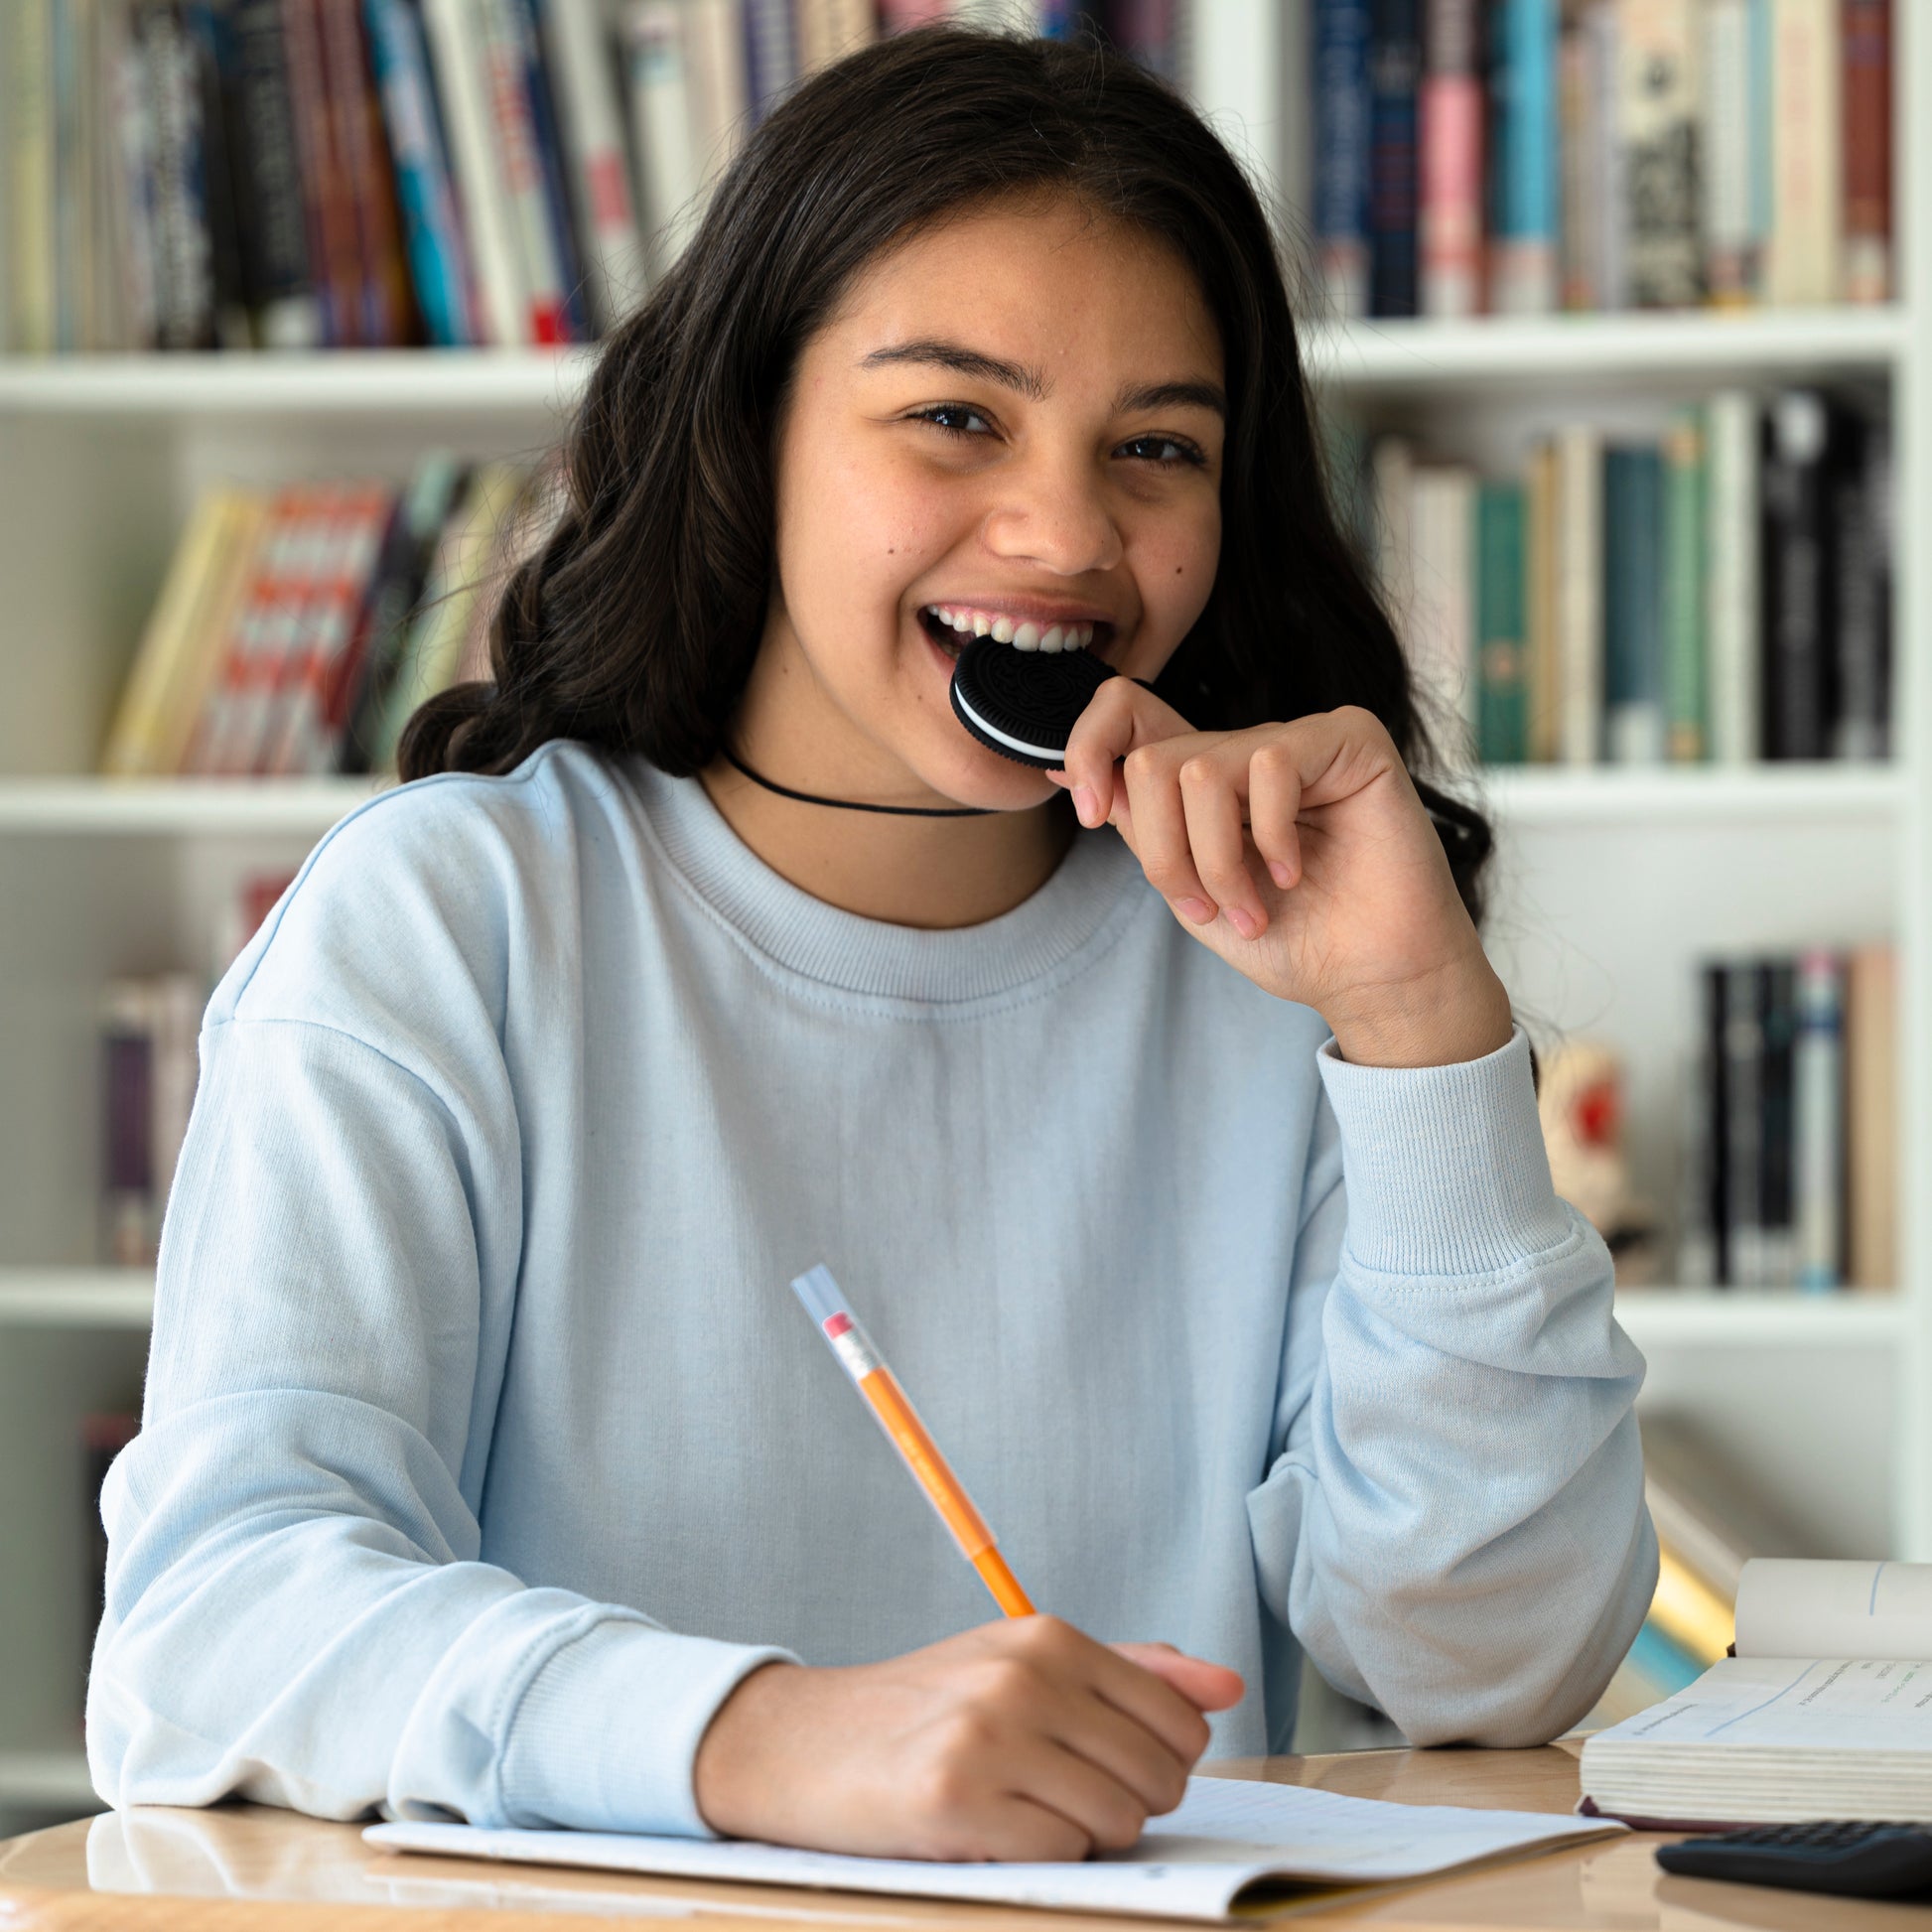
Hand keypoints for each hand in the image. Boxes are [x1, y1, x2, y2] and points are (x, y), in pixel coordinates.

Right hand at [692, 1616, 1243, 1860]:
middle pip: (1158, 1779)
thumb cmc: (925, 1709)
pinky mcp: (957, 1803)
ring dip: (1080, 1836)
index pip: (1180, 1723)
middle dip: (1122, 1803)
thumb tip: (1225, 1689)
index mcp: (1049, 1636)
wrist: (801, 1743)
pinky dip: (1038, 1858)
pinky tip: (990, 1830)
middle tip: (1055, 1791)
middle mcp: (1025, 1677)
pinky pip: (1060, 1857)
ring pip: (1117, 1823)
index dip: (1156, 1763)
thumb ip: (1129, 1673)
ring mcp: (990, 1737)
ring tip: (1021, 1808)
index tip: (1101, 1763)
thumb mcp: (1020, 1664)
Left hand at [1050, 684, 1512, 1067]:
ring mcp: (1298, 739)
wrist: (1370, 978)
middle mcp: (1245, 751)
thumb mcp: (1189, 890)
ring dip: (1215, 862)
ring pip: (1198, 772)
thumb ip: (1139, 829)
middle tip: (1207, 907)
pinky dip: (1271, 838)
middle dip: (1164, 852)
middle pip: (1151, 760)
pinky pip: (1269, 766)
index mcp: (1204, 780)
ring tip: (1254, 906)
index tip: (1093, 815)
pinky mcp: (1349, 739)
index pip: (1126, 712)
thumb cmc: (1292, 941)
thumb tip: (1063, 771)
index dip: (1089, 747)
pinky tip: (1295, 872)